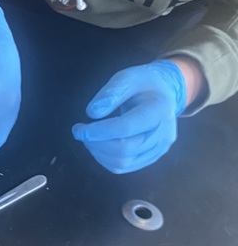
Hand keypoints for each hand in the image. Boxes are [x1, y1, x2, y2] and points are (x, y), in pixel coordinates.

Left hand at [72, 60, 186, 173]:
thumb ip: (110, 93)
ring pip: (123, 162)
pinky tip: (99, 145)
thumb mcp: (127, 78)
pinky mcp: (152, 157)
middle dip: (96, 143)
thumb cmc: (144, 83)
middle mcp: (163, 134)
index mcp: (159, 111)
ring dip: (98, 153)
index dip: (99, 131)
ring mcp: (159, 149)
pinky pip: (125, 166)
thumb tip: (92, 113)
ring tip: (89, 137)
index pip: (126, 128)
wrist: (166, 93)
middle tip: (81, 132)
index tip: (79, 129)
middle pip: (124, 150)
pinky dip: (106, 159)